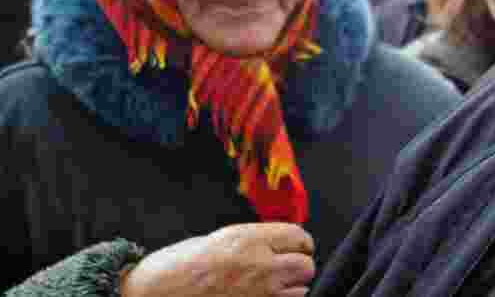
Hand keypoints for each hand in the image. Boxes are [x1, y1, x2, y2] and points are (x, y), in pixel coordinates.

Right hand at [120, 223, 314, 296]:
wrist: (156, 292)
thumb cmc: (180, 264)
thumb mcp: (221, 237)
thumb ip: (255, 238)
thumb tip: (280, 241)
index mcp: (250, 239)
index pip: (299, 236)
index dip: (299, 241)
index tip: (295, 245)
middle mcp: (259, 265)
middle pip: (305, 264)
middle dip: (299, 263)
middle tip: (288, 264)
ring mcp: (258, 292)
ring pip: (300, 288)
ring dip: (292, 285)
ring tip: (274, 282)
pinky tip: (265, 295)